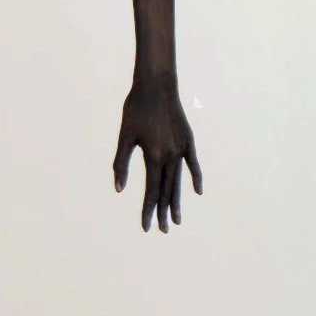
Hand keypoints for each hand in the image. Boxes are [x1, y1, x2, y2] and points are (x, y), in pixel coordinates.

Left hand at [114, 80, 202, 232]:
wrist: (156, 85)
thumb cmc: (136, 109)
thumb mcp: (124, 136)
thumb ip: (121, 164)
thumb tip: (119, 189)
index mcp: (153, 157)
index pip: (151, 192)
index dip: (148, 210)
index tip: (147, 227)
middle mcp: (170, 156)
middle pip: (166, 191)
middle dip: (163, 212)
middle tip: (163, 230)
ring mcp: (181, 149)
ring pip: (178, 182)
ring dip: (176, 201)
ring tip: (176, 219)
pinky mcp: (188, 141)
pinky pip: (192, 165)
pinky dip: (194, 178)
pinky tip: (196, 192)